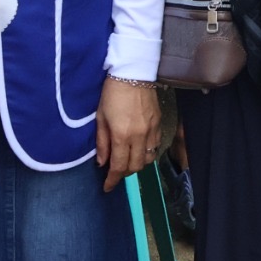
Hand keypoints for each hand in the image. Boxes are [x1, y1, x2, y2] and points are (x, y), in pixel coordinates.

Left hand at [95, 78, 162, 192]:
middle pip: (135, 166)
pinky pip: (156, 145)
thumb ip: (102, 143)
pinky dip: (148, 152)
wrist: (133, 72)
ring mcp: (152, 130)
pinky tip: (140, 148)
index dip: (112, 180)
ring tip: (128, 160)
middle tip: (115, 171)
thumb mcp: (100, 118)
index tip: (107, 187)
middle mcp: (139, 136)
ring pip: (148, 159)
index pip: (119, 166)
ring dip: (137, 164)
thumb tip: (102, 163)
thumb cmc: (112, 94)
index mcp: (122, 135)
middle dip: (124, 174)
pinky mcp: (159, 123)